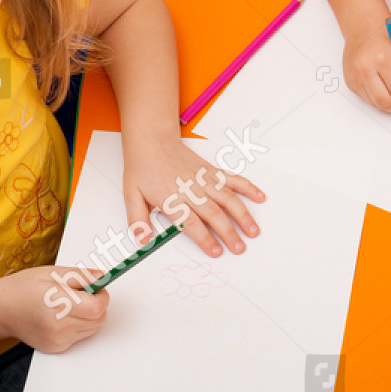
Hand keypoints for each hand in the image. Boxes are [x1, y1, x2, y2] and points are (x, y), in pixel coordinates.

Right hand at [0, 266, 110, 353]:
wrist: (0, 310)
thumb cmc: (23, 289)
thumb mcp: (52, 272)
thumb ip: (80, 275)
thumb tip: (101, 276)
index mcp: (57, 304)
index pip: (97, 308)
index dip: (101, 296)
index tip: (96, 288)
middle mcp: (58, 326)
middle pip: (98, 319)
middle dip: (96, 305)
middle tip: (82, 295)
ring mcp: (57, 340)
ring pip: (92, 329)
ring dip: (88, 317)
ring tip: (69, 305)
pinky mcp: (55, 348)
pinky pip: (80, 336)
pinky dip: (78, 326)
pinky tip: (62, 317)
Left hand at [122, 132, 264, 256]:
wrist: (152, 140)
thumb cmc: (142, 168)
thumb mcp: (131, 195)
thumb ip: (137, 220)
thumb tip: (142, 241)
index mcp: (171, 197)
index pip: (191, 222)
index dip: (205, 238)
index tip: (216, 251)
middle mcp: (191, 188)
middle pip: (214, 213)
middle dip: (229, 232)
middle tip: (239, 248)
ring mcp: (204, 178)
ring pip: (228, 197)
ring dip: (243, 214)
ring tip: (253, 230)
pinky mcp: (211, 171)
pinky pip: (233, 179)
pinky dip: (248, 187)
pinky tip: (260, 197)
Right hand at [343, 18, 390, 112]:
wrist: (362, 23)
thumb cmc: (386, 34)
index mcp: (382, 58)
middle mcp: (364, 69)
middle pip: (386, 103)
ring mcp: (354, 76)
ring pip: (376, 104)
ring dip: (390, 104)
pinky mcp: (349, 81)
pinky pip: (367, 99)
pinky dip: (378, 98)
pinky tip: (383, 85)